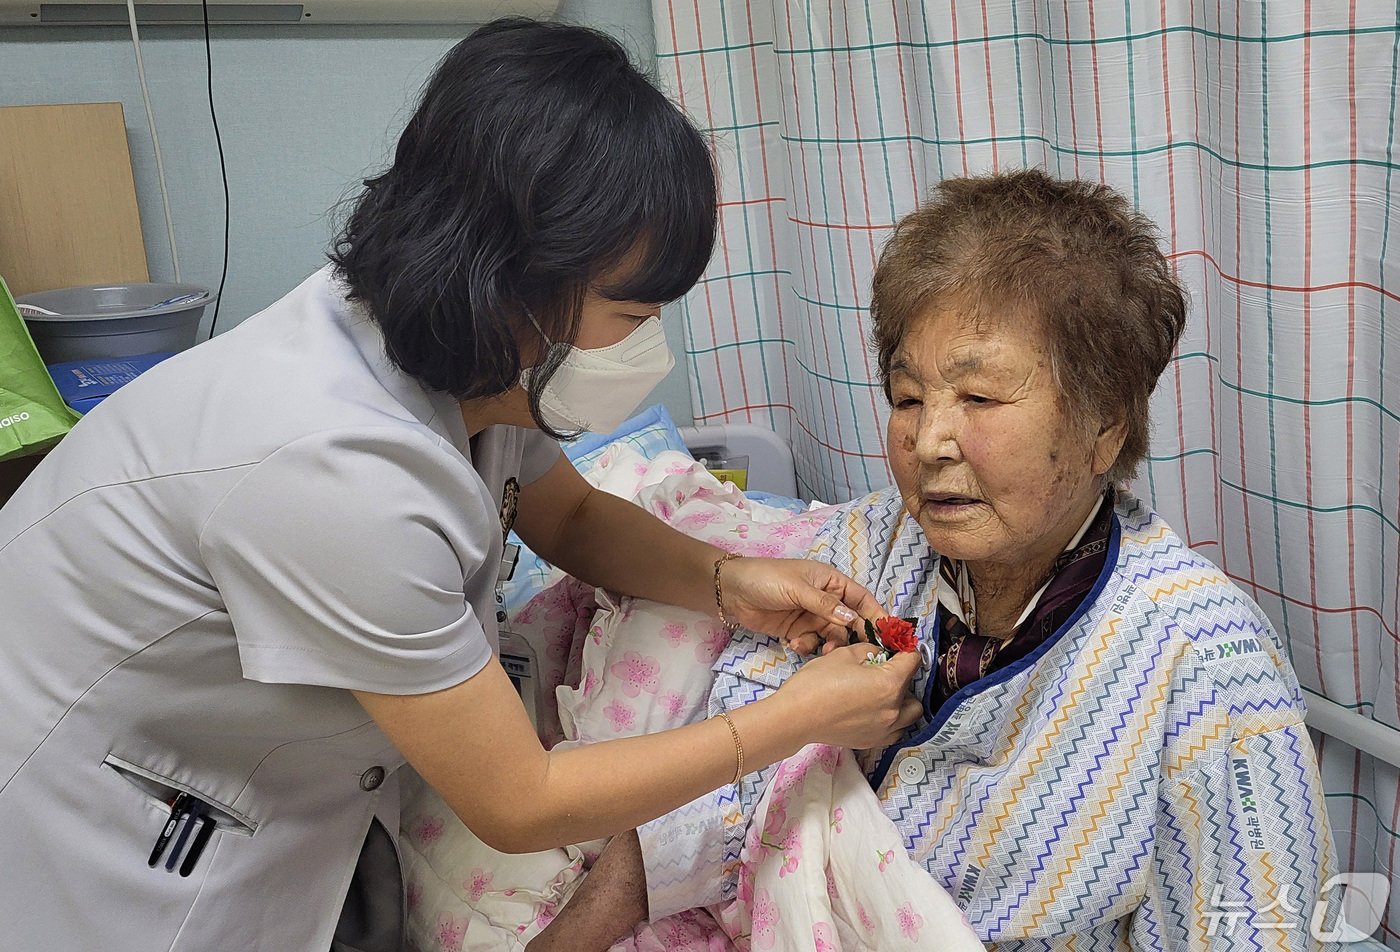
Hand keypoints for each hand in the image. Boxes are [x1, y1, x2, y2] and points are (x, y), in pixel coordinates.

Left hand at [720, 557, 884, 654]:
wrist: (731, 591)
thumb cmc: (767, 579)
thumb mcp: (798, 588)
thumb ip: (825, 605)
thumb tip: (852, 619)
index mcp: (831, 582)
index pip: (861, 598)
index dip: (876, 615)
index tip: (888, 634)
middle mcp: (826, 600)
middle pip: (851, 622)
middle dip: (854, 637)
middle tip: (857, 654)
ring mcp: (811, 616)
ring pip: (832, 637)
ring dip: (830, 646)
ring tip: (823, 653)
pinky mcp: (797, 631)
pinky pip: (812, 643)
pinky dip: (808, 647)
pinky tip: (795, 646)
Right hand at [773, 643, 923, 749]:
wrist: (795, 716)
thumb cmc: (815, 684)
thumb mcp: (844, 654)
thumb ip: (869, 650)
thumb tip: (879, 654)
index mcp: (889, 684)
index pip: (912, 661)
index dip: (905, 650)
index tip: (899, 648)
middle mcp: (893, 709)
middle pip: (913, 690)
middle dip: (903, 677)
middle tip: (884, 670)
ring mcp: (884, 729)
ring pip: (910, 714)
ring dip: (903, 701)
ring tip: (882, 693)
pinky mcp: (873, 741)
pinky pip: (896, 730)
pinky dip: (893, 720)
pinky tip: (875, 711)